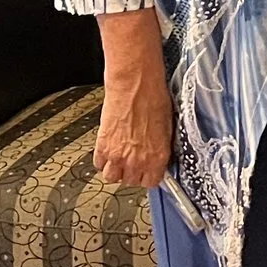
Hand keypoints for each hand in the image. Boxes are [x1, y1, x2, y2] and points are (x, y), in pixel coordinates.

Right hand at [94, 12, 172, 188]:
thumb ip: (160, 148)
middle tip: (133, 159)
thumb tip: (158, 155)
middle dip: (132, 172)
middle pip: (131, 181)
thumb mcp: (167, 127)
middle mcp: (137, 161)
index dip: (149, 175)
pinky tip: (109, 149)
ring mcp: (118, 155)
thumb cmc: (153, 98)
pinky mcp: (102, 146)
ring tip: (120, 156)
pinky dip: (103, 159)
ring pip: (112, 177)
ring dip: (116, 169)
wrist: (135, 83)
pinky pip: (99, 164)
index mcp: (157, 157)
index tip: (147, 170)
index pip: (152, 182)